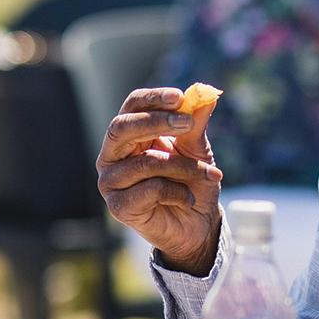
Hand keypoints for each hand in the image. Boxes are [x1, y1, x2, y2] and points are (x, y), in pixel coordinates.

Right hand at [97, 87, 223, 273]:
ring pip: (145, 162)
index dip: (153, 99)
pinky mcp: (119, 206)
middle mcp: (112, 156)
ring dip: (183, 166)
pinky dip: (178, 192)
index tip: (179, 97)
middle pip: (121, 127)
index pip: (131, 107)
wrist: (197, 224)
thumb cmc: (191, 183)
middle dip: (157, 122)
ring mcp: (111, 182)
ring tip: (207, 175)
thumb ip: (194, 125)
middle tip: (187, 123)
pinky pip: (150, 189)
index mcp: (128, 136)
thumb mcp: (196, 150)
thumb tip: (205, 94)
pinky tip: (187, 199)